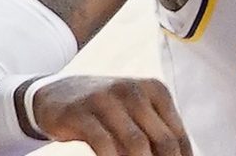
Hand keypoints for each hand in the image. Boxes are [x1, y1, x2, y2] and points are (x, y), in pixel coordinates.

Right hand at [31, 75, 193, 155]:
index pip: (178, 136)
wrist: (57, 94)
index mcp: (154, 90)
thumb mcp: (135, 112)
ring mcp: (106, 100)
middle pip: (163, 141)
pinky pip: (104, 145)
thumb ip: (157, 134)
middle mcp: (133, 91)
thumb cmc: (106, 109)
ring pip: (137, 145)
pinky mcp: (81, 113)